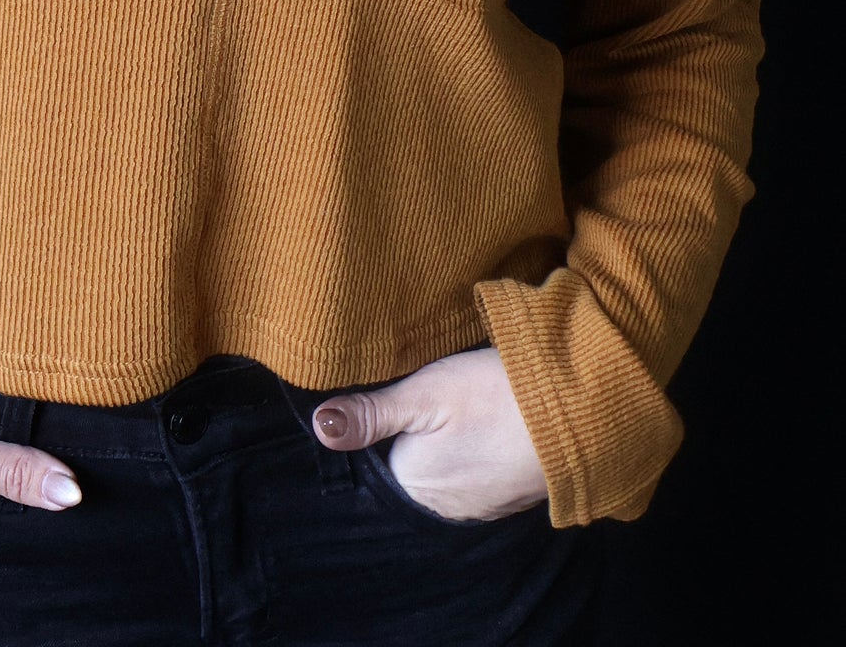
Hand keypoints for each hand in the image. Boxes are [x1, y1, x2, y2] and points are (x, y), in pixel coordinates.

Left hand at [312, 348, 546, 522]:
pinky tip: (480, 426)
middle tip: (427, 400)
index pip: (373, 460)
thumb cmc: (496, 395)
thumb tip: (321, 427)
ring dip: (441, 448)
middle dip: (407, 441)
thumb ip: (372, 413)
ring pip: (440, 474)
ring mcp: (477, 508)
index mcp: (411, 485)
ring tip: (457, 411)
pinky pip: (471, 479)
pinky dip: (470, 456)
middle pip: (406, 469)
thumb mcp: (426, 391)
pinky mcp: (505, 498)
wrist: (580, 411)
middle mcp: (441, 509)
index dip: (376, 428)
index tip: (390, 400)